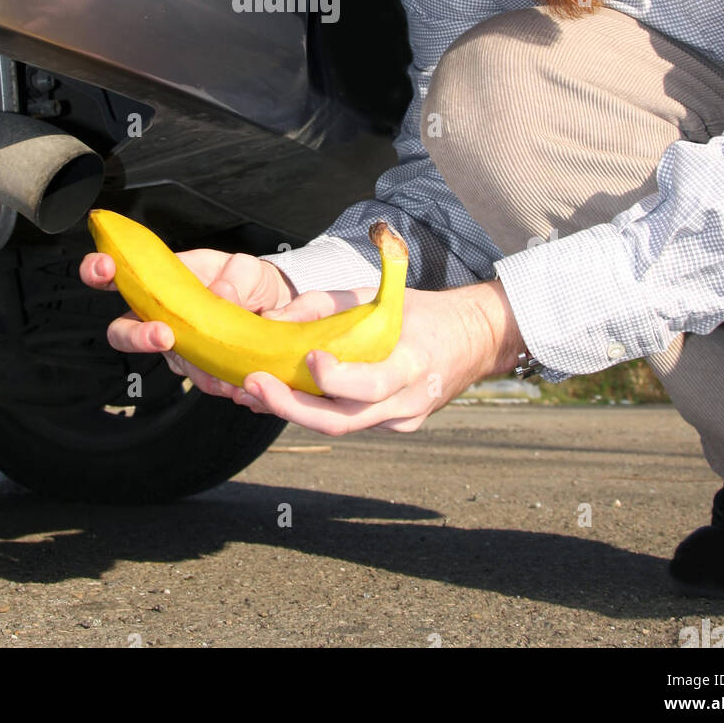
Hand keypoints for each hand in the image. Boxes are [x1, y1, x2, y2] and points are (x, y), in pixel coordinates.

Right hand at [79, 247, 296, 402]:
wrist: (275, 307)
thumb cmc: (248, 280)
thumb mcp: (247, 267)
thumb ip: (234, 275)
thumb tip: (221, 294)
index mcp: (161, 280)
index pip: (118, 274)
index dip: (100, 270)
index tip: (106, 268)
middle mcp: (159, 316)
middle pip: (122, 332)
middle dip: (135, 337)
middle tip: (163, 335)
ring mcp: (176, 346)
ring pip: (167, 362)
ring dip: (191, 367)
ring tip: (217, 368)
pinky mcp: (199, 369)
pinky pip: (199, 380)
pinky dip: (217, 382)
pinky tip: (235, 381)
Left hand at [231, 279, 524, 434]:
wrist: (471, 340)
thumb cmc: (420, 313)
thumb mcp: (378, 296)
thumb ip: (326, 306)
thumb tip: (273, 320)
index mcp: (412, 364)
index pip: (370, 385)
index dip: (335, 379)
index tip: (307, 357)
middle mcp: (407, 402)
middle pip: (343, 421)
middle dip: (290, 407)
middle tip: (252, 385)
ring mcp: (400, 421)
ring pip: (340, 427)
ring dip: (292, 411)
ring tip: (252, 393)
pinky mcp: (392, 427)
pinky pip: (349, 423)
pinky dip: (313, 411)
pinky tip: (282, 396)